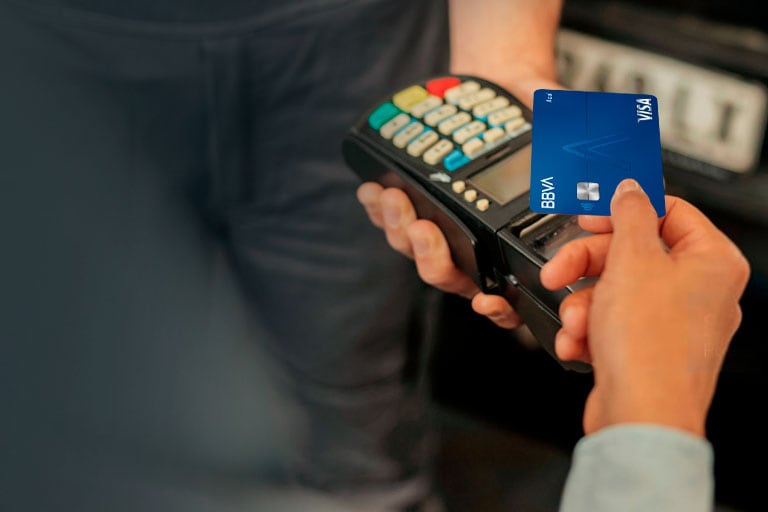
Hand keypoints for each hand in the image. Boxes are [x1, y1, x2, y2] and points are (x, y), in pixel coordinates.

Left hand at [355, 62, 563, 329]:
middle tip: (424, 227)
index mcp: (514, 243)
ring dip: (400, 231)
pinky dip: (380, 212)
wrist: (501, 86)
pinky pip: (395, 223)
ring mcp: (445, 230)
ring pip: (417, 252)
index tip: (486, 300)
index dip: (498, 310)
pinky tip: (372, 191)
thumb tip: (581, 155)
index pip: (509, 296)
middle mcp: (477, 246)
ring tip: (393, 198)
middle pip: (449, 275)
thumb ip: (564, 147)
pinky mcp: (417, 209)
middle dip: (432, 257)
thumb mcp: (555, 128)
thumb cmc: (530, 115)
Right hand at [540, 179, 749, 436]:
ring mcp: (673, 323)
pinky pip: (612, 322)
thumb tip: (631, 189)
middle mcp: (699, 291)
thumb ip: (629, 216)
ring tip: (576, 322)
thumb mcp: (632, 261)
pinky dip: (589, 329)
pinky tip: (578, 341)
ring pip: (615, 289)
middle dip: (587, 264)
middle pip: (632, 253)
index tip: (589, 216)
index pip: (668, 212)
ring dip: (583, 303)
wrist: (639, 418)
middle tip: (558, 269)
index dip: (622, 211)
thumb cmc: (650, 349)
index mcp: (712, 262)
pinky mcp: (647, 348)